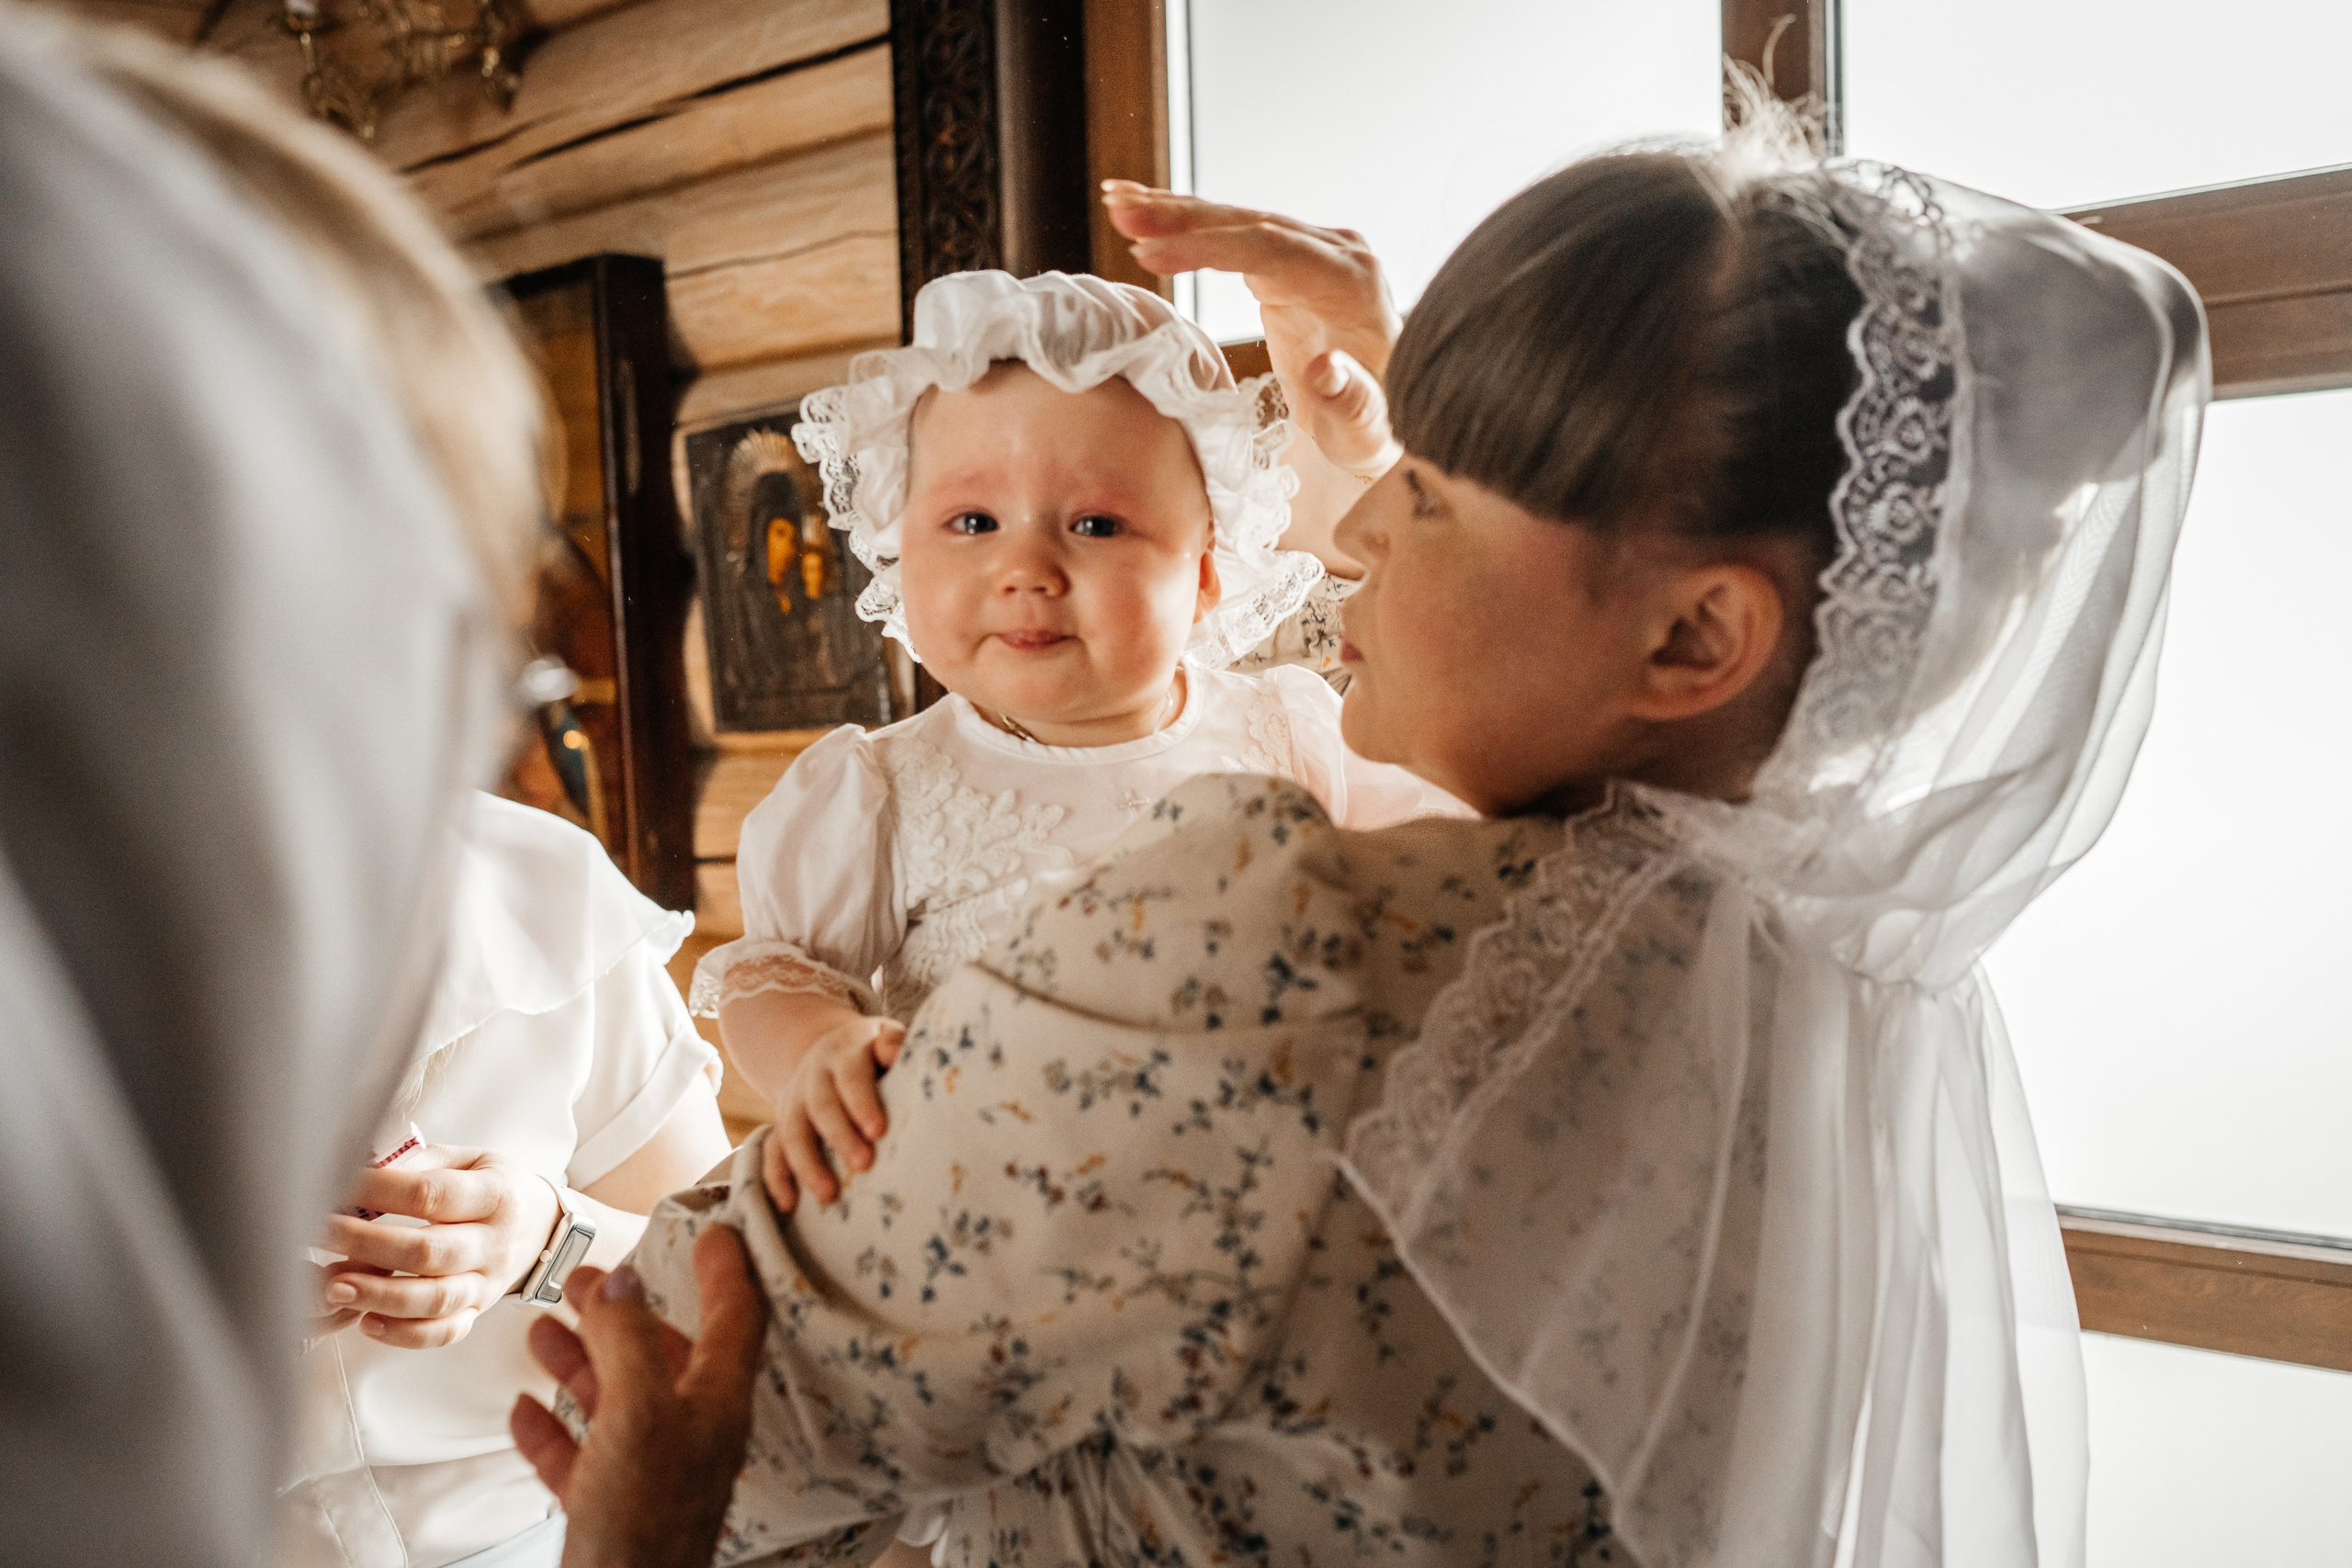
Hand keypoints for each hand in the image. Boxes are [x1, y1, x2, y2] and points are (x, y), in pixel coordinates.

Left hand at [322, 1145, 562, 1347]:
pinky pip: (444, 1332)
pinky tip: (368, 1321)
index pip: (432, 1195)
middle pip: (429, 1251)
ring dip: (380, 1295)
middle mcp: (494, 1243)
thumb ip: (418, 1163)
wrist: (542, 1227)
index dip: (381, 1192)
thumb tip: (363, 1171)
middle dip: (368, 1244)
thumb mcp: (467, 1158)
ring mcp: (486, 1283)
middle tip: (321, 1233)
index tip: (340, 1187)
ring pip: (435, 1299)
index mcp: (495, 1194)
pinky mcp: (477, 1311)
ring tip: (335, 1286)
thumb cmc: (493, 1187)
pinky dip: (404, 1333)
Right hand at [510, 1228, 764, 1567]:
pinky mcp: (612, 1510)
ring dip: (581, 1361)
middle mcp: (691, 1434)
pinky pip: (582, 1458)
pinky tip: (524, 1410)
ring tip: (543, 1327)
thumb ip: (630, 1345)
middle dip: (623, 1313)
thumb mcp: (638, 1415)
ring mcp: (652, 1474)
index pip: (737, 1317)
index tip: (715, 1229)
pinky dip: (553, 1430)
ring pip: (617, 1401)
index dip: (727, 1270)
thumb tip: (622, 1285)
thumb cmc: (642, 1523)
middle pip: (663, 1354)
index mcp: (716, 1404)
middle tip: (585, 1277)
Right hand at [765, 1016, 905, 1211]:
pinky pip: (772, 1151)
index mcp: (843, 1054)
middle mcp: (813, 1076)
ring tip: (829, 1196)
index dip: (862, 1102)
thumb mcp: (883, 1036)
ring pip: (792, 1132)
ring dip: (808, 1165)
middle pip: (821, 1106)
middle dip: (840, 1137)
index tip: (878, 1131)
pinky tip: (788, 1205)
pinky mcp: (781, 1124)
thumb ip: (894, 1043)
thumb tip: (893, 1051)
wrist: (827, 1051)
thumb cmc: (872, 1053)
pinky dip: (777, 1178)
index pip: (850, 1076)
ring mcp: (793, 1101)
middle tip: (864, 1164)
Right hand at [1102, 182, 1402, 474]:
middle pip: (1250, 223)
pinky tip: (1149, 214)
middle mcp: (1336, 254)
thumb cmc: (1377, 428)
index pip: (1272, 249)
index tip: (1152, 255)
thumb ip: (1352, 401)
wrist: (1390, 416)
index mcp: (1352, 283)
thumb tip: (1325, 369)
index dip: (1209, 249)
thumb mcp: (1367, 430)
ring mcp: (1314, 254)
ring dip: (1176, 212)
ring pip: (1239, 222)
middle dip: (1181, 217)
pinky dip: (1190, 228)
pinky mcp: (1292, 264)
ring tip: (1118, 202)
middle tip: (1120, 210)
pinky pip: (1235, 238)